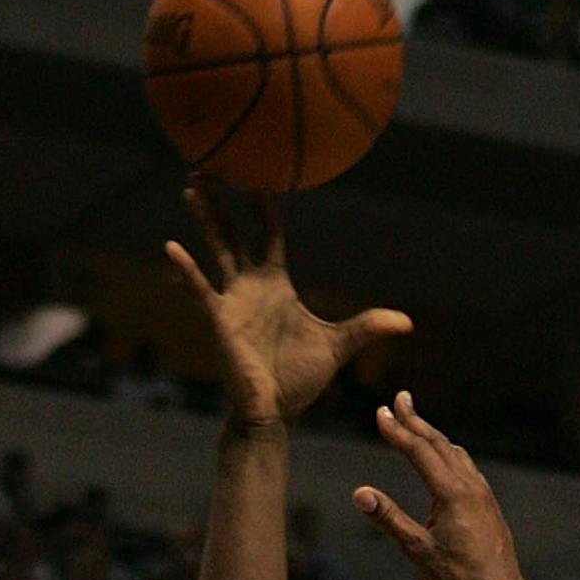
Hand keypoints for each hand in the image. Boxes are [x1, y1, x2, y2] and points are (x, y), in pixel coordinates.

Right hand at [167, 188, 408, 433]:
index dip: (264, 205)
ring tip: (191, 187)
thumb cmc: (301, 380)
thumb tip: (408, 322)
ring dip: (204, 219)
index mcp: (277, 284)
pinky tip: (170, 247)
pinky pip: (199, 289)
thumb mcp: (340, 346)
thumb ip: (368, 327)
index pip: (269, 233)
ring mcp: (232, 300)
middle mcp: (250, 285)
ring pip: (215, 249)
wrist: (276, 412)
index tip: (259, 176)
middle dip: (224, 202)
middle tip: (212, 166)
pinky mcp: (219, 319)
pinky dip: (185, 270)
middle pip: (235, 232)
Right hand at [353, 393, 526, 579]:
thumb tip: (360, 494)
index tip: (380, 412)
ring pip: (455, 452)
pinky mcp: (488, 503)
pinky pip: (467, 466)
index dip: (397, 430)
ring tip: (417, 424)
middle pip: (438, 442)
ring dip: (433, 435)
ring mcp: (482, 492)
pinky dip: (449, 453)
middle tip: (400, 399)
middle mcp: (469, 484)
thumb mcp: (417, 549)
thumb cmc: (459, 577)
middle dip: (416, 420)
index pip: (419, 450)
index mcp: (451, 492)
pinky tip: (446, 459)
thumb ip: (388, 517)